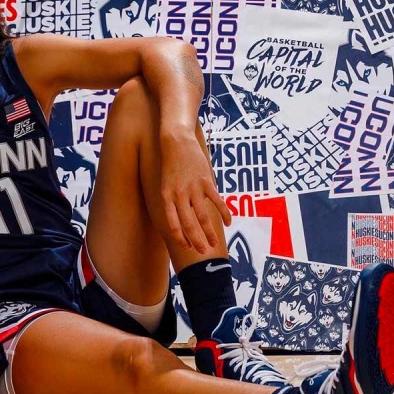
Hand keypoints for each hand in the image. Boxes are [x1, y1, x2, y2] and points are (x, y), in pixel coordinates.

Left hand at [160, 133, 230, 253]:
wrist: (176, 142)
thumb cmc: (170, 165)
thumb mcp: (165, 185)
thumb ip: (172, 202)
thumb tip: (181, 220)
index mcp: (166, 197)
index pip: (173, 224)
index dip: (181, 238)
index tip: (187, 247)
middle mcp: (179, 195)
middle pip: (189, 224)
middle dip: (197, 240)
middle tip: (203, 252)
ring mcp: (193, 188)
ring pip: (203, 217)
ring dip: (210, 233)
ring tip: (214, 244)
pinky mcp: (206, 181)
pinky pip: (217, 201)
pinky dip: (224, 213)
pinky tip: (228, 223)